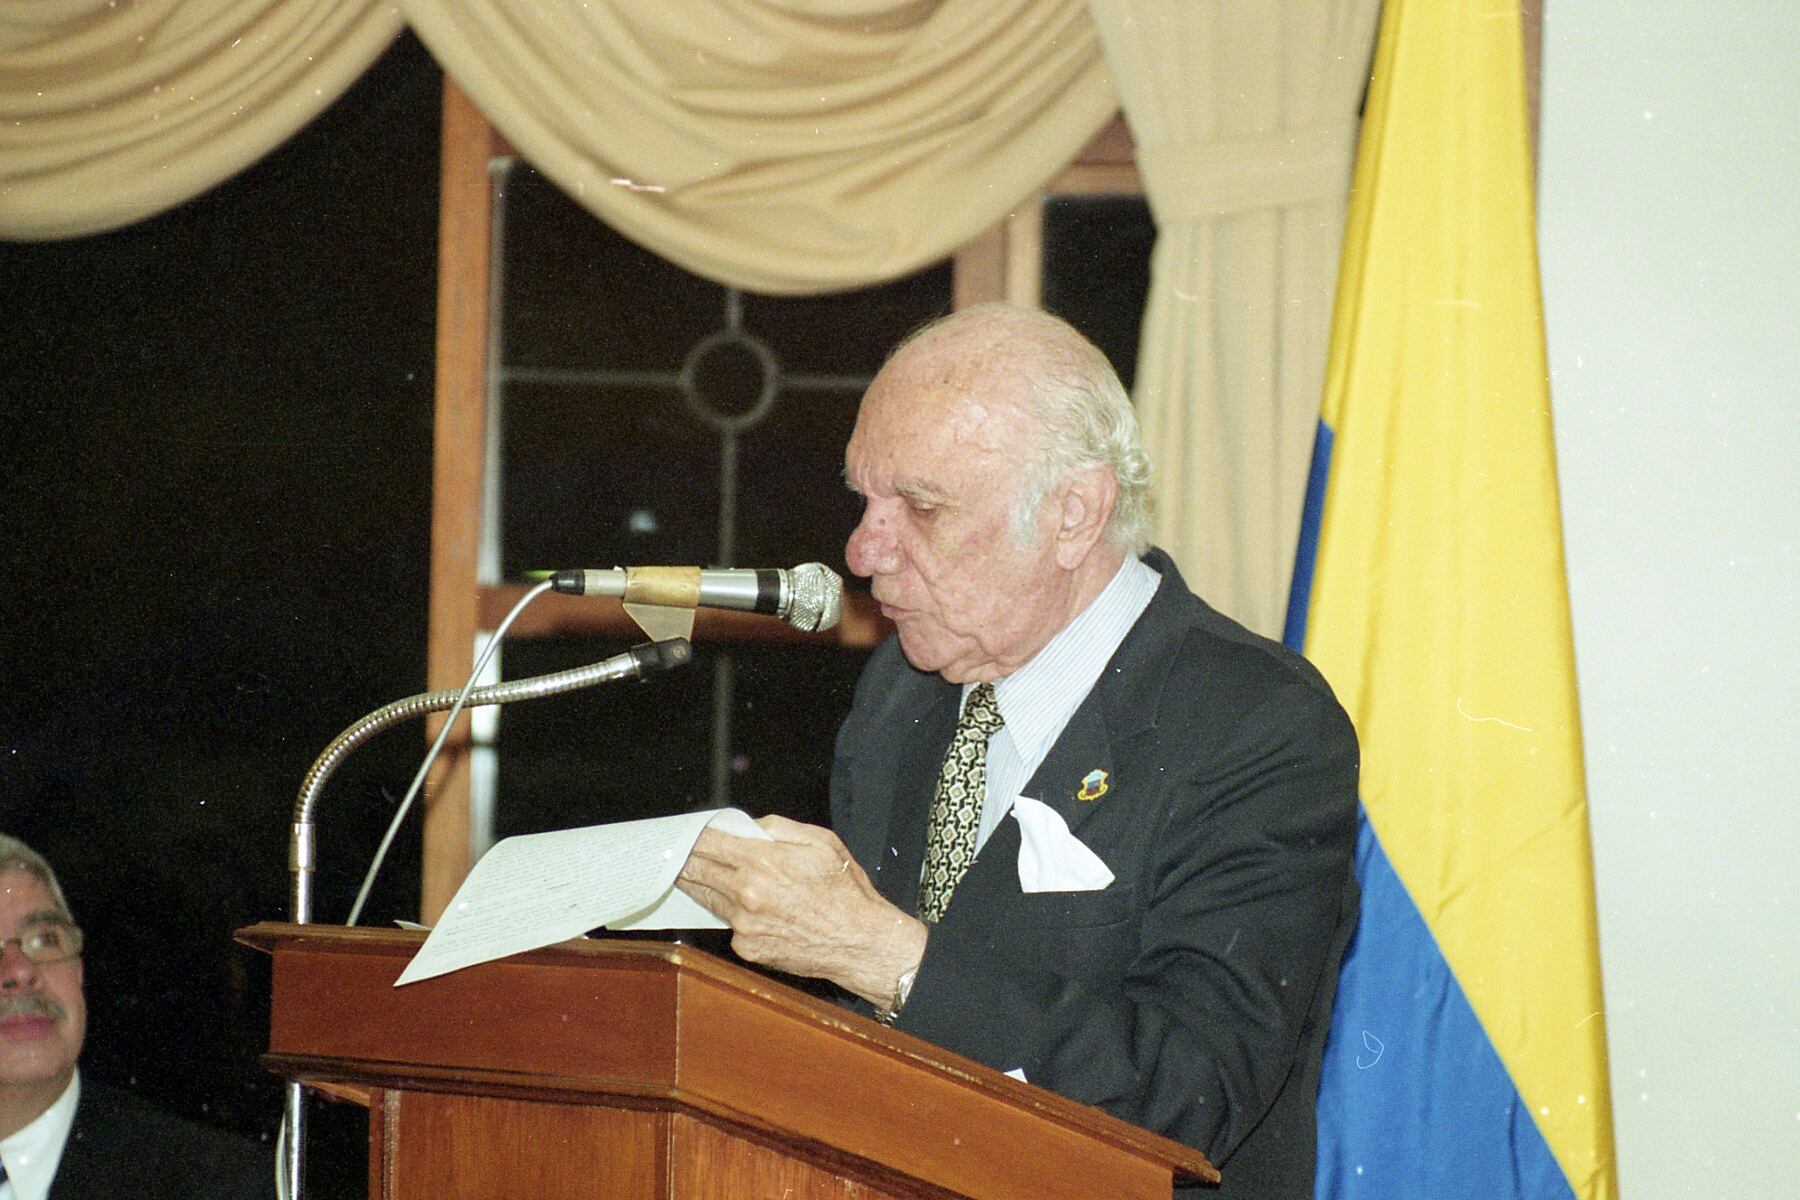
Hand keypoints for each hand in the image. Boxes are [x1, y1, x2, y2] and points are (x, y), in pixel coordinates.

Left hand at [677, 815, 926, 1008]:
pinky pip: (728, 923)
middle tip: (674, 852)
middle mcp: (747, 894)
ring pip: (707, 897)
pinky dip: (729, 911)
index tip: (684, 832)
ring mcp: (744, 924)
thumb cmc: (845, 891)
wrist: (859, 942)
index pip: (708, 842)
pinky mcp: (747, 947)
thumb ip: (778, 828)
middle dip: (684, 858)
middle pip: (696, 870)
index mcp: (763, 862)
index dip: (692, 835)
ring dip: (699, 883)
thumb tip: (747, 827)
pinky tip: (740, 904)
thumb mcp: (820, 841)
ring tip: (691, 871)